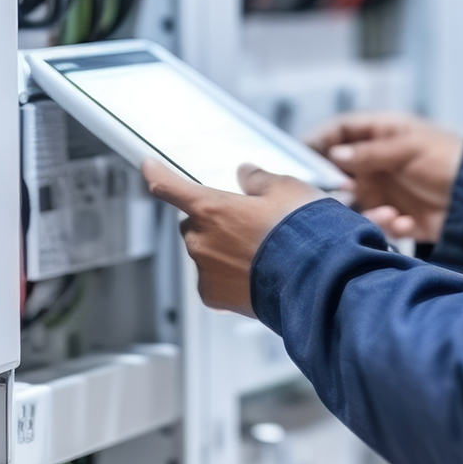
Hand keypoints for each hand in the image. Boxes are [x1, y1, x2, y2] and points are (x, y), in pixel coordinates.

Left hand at [141, 159, 322, 316]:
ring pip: (205, 252)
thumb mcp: (286, 189)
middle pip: (195, 223)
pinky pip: (213, 280)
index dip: (157, 174)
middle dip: (214, 221)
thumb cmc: (300, 230)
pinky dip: (228, 276)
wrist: (315, 277)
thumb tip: (245, 174)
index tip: (148, 166)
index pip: (172, 186)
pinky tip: (256, 273)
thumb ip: (259, 180)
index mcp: (211, 208)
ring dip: (223, 249)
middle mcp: (200, 240)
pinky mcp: (214, 297)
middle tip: (247, 223)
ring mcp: (205, 271)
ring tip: (260, 252)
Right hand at [309, 112, 462, 243]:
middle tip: (339, 193)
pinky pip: (374, 223)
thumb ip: (371, 153)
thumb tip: (334, 153)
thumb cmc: (452, 160)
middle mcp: (377, 162)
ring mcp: (384, 190)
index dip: (320, 140)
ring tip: (387, 213)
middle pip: (338, 170)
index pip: (340, 131)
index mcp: (382, 134)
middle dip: (335, 183)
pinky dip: (385, 224)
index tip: (302, 155)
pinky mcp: (394, 216)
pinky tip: (404, 222)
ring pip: (353, 202)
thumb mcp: (410, 148)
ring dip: (364, 209)